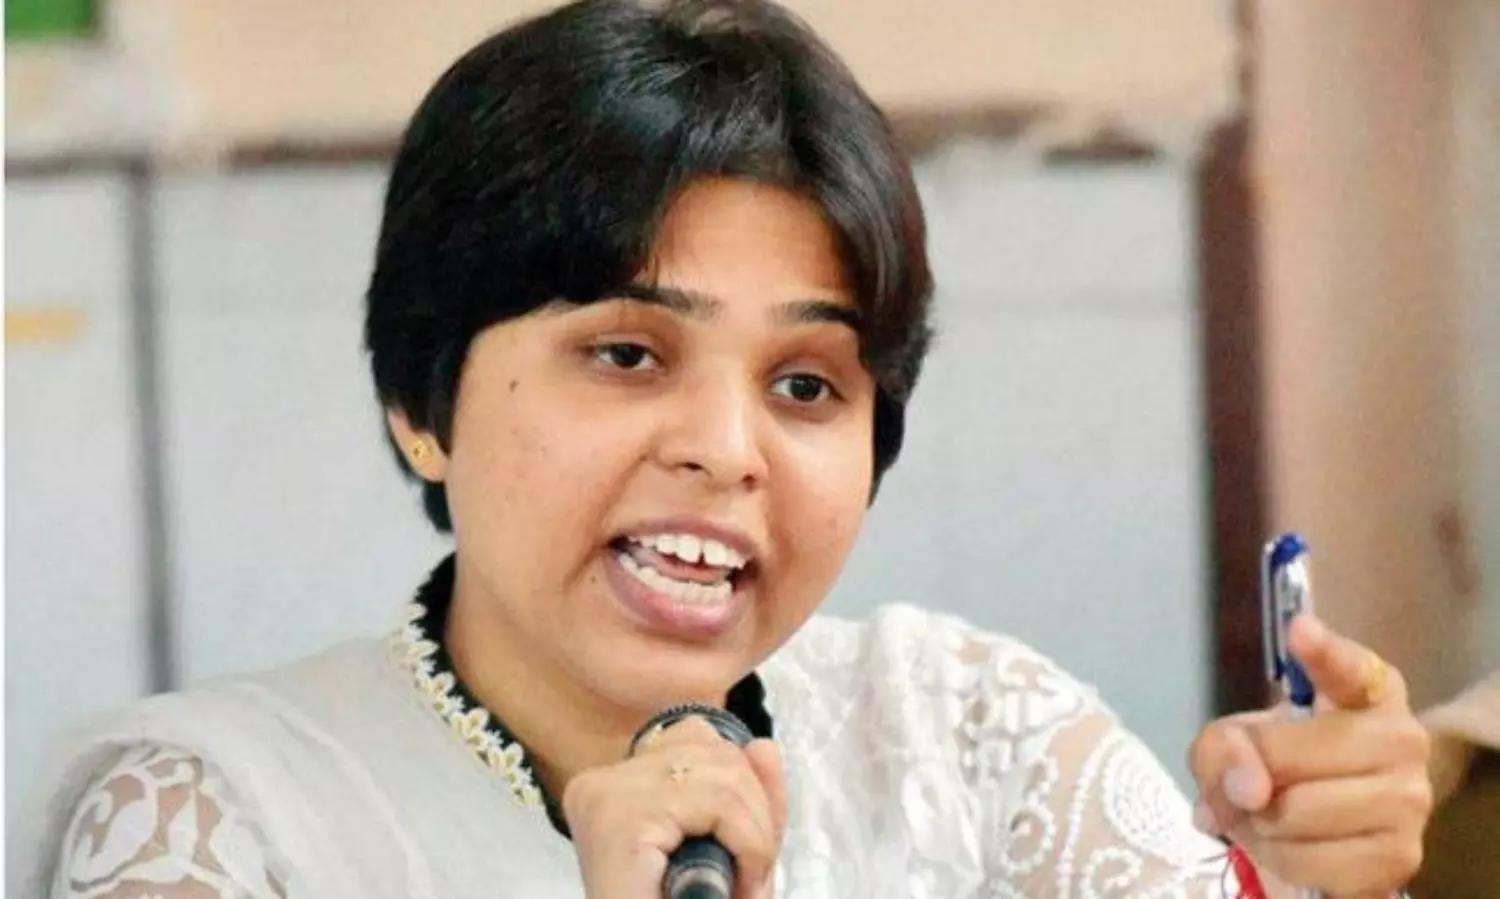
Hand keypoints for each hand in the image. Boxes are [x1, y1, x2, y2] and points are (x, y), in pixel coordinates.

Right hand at [561, 716, 787, 898]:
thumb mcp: (728, 851)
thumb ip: (751, 800)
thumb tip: (765, 747)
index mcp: (615, 785)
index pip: (698, 739)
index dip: (742, 792)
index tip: (742, 850)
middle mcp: (601, 782)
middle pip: (718, 750)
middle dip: (755, 816)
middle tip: (746, 877)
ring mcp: (607, 797)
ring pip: (727, 773)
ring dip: (755, 838)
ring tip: (738, 886)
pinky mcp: (620, 820)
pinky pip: (720, 804)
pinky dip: (749, 845)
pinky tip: (734, 886)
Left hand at [1189, 615, 1431, 897]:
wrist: (1320, 834)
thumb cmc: (1283, 769)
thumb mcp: (1234, 743)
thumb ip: (1221, 747)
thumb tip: (1246, 784)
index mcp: (1368, 689)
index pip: (1349, 667)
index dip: (1322, 653)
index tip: (1299, 629)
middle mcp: (1403, 737)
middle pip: (1291, 754)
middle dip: (1246, 778)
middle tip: (1244, 787)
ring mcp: (1410, 799)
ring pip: (1296, 812)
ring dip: (1259, 824)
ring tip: (1266, 817)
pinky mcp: (1400, 856)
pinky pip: (1309, 861)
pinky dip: (1279, 860)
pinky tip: (1290, 847)